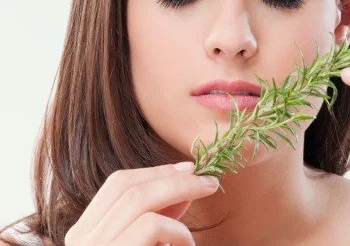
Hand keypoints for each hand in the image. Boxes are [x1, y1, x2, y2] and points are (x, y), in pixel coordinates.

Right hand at [64, 162, 218, 245]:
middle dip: (174, 178)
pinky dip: (178, 232)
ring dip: (179, 200)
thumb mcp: (151, 243)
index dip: (156, 171)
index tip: (189, 168)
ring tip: (194, 230)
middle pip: (128, 187)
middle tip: (210, 181)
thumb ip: (162, 215)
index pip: (117, 184)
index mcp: (86, 231)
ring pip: (138, 200)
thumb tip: (188, 180)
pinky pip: (152, 227)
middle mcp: (81, 239)